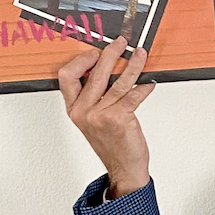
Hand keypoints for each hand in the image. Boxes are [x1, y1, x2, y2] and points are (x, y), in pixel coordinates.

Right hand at [57, 35, 154, 196]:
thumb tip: (105, 68)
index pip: (66, 76)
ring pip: (117, 81)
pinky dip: (143, 86)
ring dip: (132, 64)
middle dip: (110, 53)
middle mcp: (84, 112)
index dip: (80, 60)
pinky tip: (149, 81)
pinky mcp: (118, 119)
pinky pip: (133, 95)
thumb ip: (93, 97)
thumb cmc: (112, 145)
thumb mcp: (93, 120)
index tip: (94, 52)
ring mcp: (100, 116)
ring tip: (140, 54)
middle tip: (120, 44)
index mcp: (74, 109)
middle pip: (94, 73)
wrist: (124, 169)